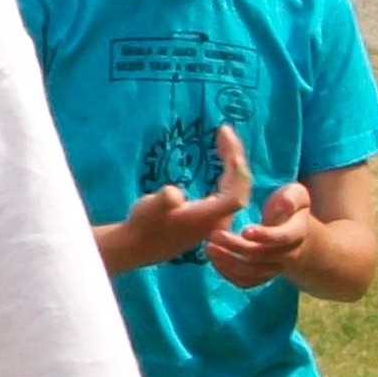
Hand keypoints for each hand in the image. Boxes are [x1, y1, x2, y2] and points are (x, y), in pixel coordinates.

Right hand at [99, 125, 250, 272]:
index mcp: (208, 218)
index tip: (225, 141)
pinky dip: (227, 172)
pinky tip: (221, 159)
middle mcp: (218, 220)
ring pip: (235, 188)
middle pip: (239, 186)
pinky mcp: (211, 217)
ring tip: (222, 139)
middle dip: (234, 156)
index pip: (236, 192)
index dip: (236, 168)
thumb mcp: (149, 209)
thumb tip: (173, 193)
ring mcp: (216, 220)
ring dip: (232, 163)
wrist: (137, 246)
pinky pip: (228, 191)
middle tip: (224, 131)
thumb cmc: (143, 225)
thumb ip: (163, 201)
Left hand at [208, 178, 310, 288]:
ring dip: (228, 261)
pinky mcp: (261, 276)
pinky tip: (214, 258)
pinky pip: (244, 282)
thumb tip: (284, 205)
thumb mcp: (295, 194)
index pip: (282, 238)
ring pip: (251, 273)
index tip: (244, 230)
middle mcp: (288, 255)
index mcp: (297, 233)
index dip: (265, 236)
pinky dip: (227, 273)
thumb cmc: (287, 204)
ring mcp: (274, 268)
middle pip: (261, 256)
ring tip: (209, 247)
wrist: (290, 229)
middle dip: (236, 247)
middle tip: (215, 235)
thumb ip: (291, 198)